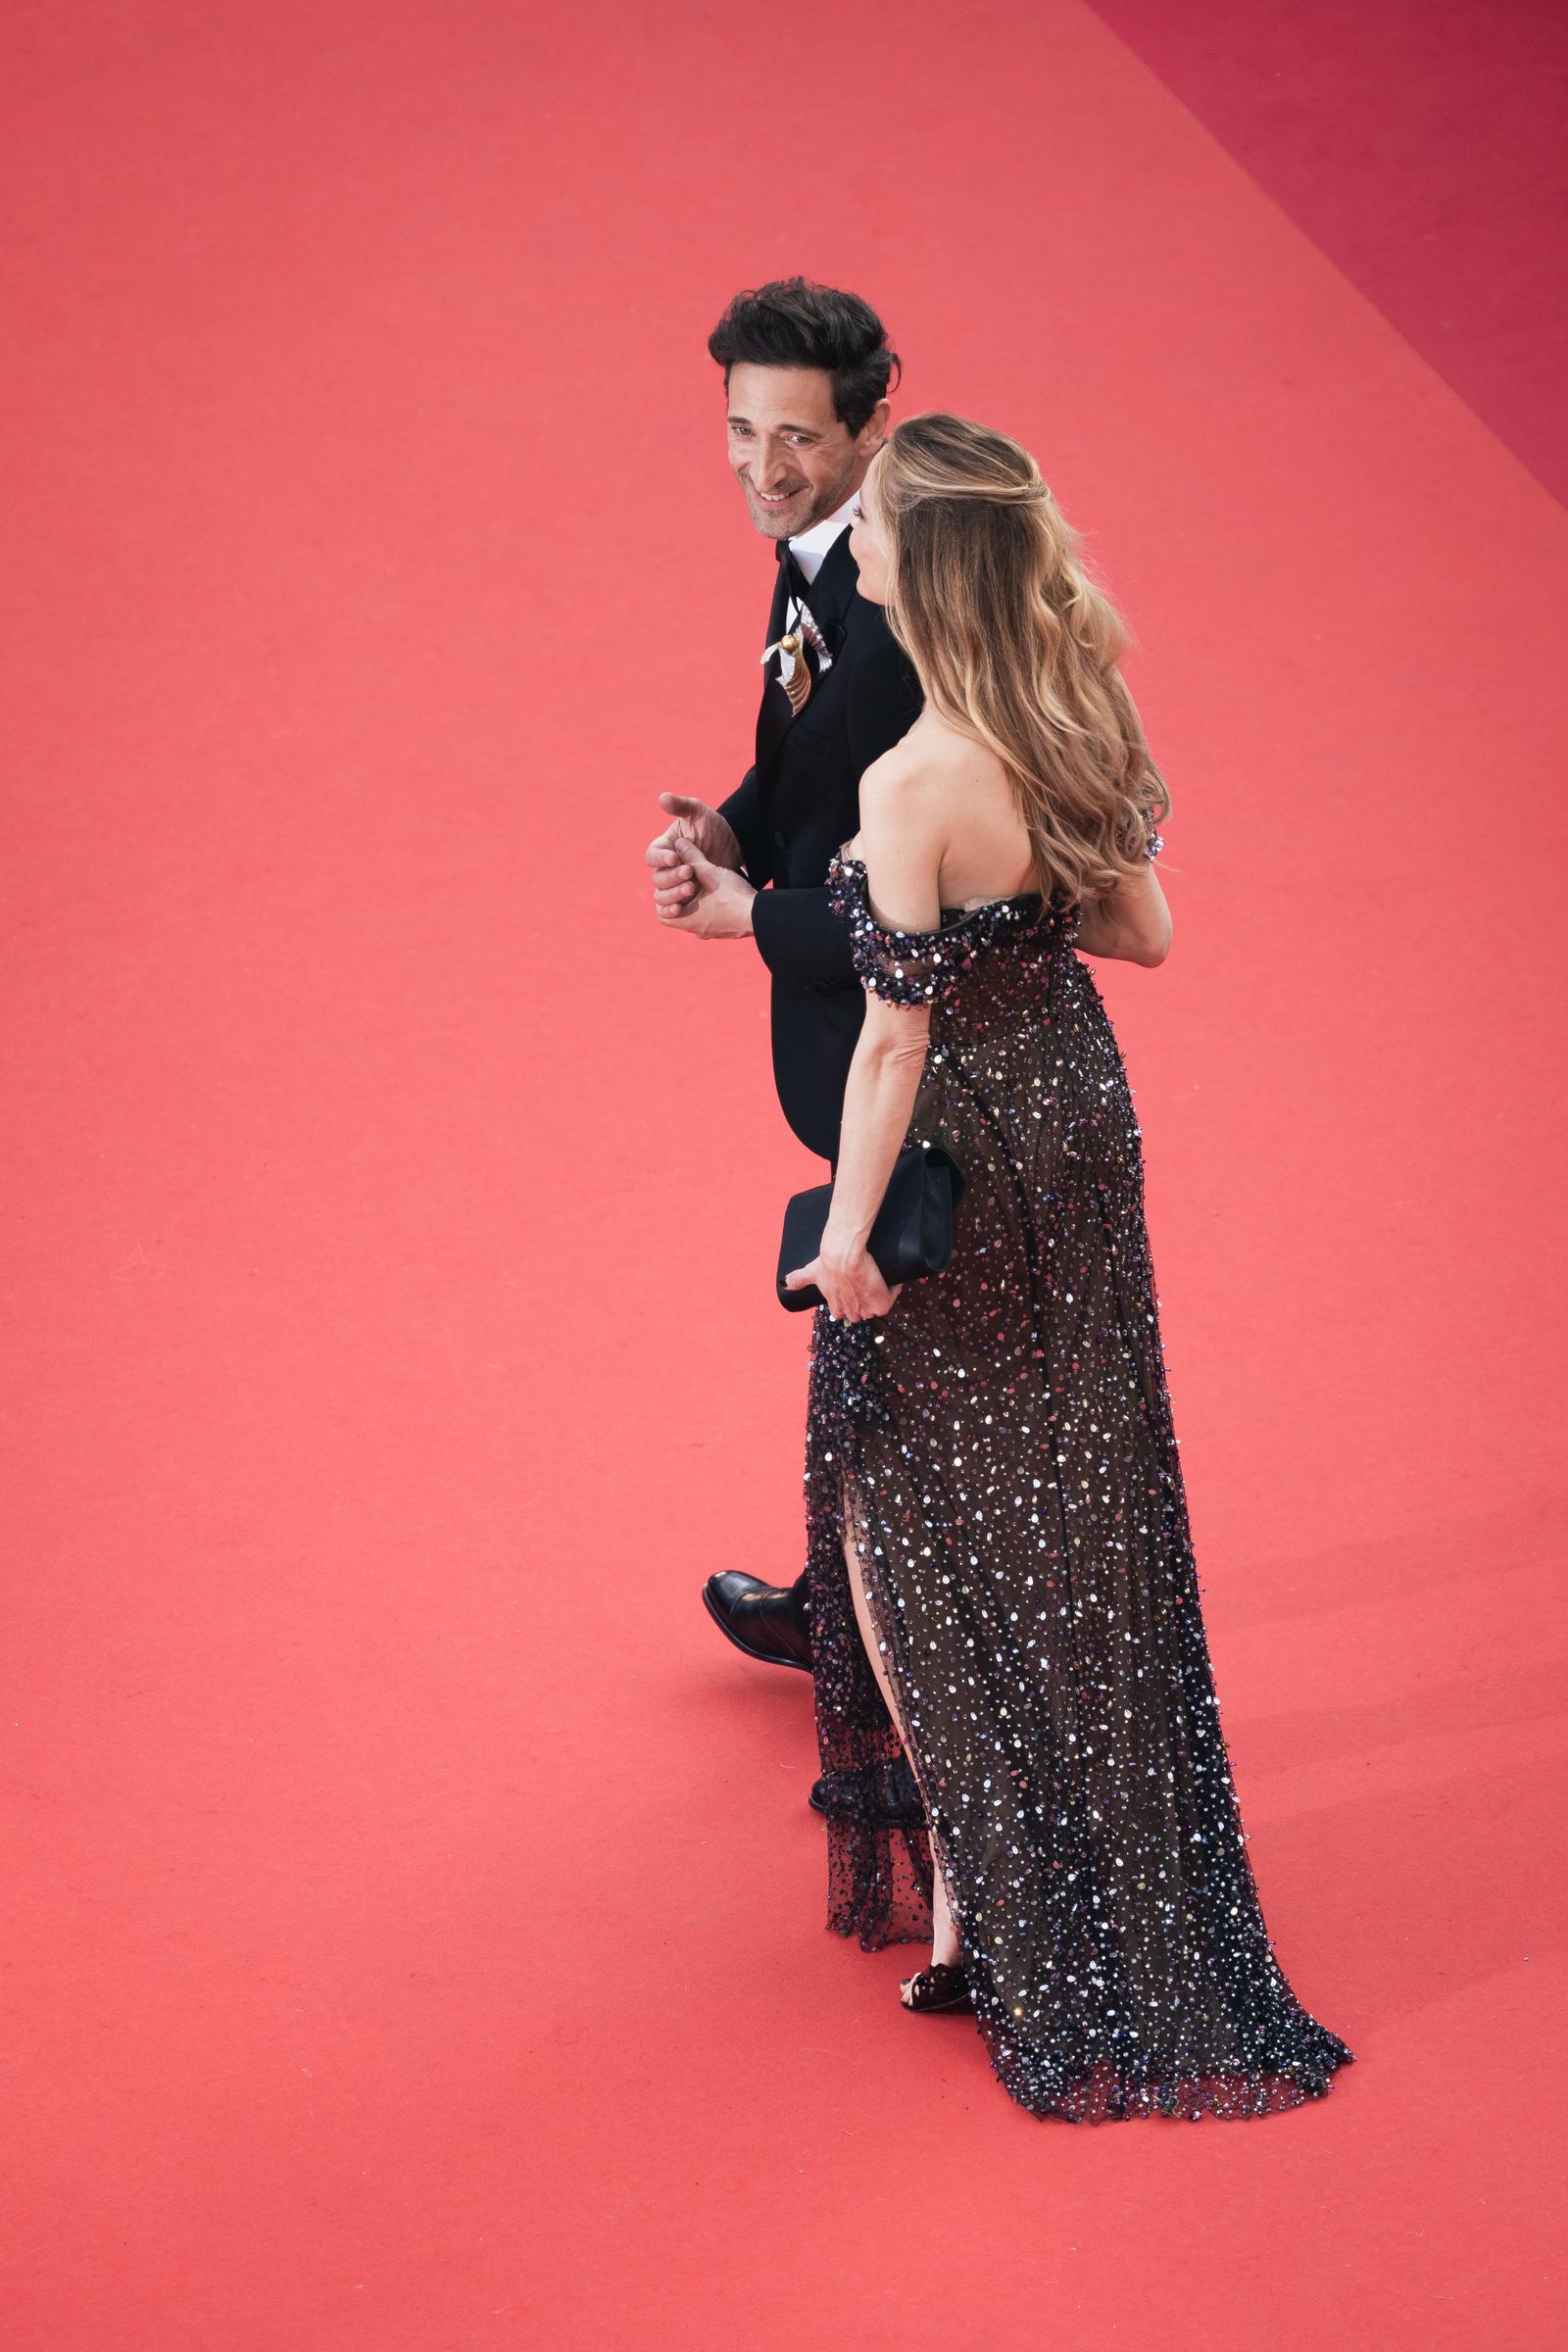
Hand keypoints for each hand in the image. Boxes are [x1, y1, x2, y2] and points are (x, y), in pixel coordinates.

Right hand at [646, 792, 743, 920]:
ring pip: (661, 895)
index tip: (675, 858)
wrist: (734, 849)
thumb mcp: (700, 814)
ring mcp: (676, 884)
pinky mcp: (685, 899)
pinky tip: (680, 909)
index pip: (652, 856)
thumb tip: (662, 797)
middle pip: (657, 878)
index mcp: (664, 848)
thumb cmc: (714, 828)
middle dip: (672, 877)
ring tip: (691, 888)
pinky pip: (669, 909)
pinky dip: (671, 910)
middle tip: (690, 872)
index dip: (660, 858)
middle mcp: (666, 868)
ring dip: (673, 894)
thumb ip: (681, 806)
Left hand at [655, 832, 756, 937]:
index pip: (663, 914)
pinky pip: (711, 918)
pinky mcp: (725, 929)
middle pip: (679, 915)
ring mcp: (712, 931)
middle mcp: (698, 930)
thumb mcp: (710, 873)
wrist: (762, 916)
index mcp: (689, 921)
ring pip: (696, 916)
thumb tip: (679, 843)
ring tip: (703, 884)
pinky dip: (709, 906)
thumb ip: (693, 857)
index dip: (666, 897)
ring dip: (697, 901)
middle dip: (681, 897)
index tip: (674, 884)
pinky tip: (718, 892)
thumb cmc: (734, 897)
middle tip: (688, 882)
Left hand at [783, 1239, 902, 1322]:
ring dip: (877, 1297)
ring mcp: (866, 1309)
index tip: (850, 1290)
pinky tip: (889, 1279)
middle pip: (861, 1313)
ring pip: (875, 1308)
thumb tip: (784, 1284)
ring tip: (878, 1281)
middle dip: (863, 1302)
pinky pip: (890, 1298)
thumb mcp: (811, 1272)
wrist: (843, 1255)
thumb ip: (798, 1279)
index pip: (843, 1312)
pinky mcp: (881, 1303)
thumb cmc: (827, 1263)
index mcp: (836, 1306)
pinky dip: (892, 1289)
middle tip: (865, 1283)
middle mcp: (851, 1311)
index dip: (847, 1302)